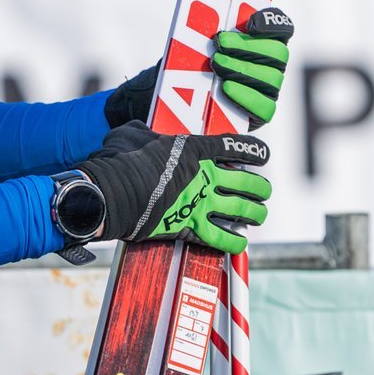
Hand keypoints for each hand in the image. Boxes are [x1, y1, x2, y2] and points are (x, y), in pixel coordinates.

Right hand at [78, 124, 272, 255]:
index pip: (235, 147)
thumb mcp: (132, 133)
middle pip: (247, 182)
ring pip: (242, 211)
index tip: (263, 155)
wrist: (110, 194)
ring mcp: (200, 204)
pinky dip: (234, 242)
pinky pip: (221, 238)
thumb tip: (142, 133)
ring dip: (255, 213)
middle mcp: (205, 177)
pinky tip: (241, 242)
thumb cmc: (118, 160)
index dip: (254, 150)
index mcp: (194, 149)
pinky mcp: (189, 228)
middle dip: (260, 187)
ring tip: (259, 215)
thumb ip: (146, 132)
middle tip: (263, 190)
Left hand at [99, 6, 292, 132]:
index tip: (250, 23)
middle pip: (278, 53)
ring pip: (272, 78)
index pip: (282, 28)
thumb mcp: (196, 42)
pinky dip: (246, 96)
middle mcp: (271, 66)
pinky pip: (265, 107)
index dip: (273, 23)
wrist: (178, 98)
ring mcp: (269, 90)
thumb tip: (201, 18)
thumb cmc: (191, 62)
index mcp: (262, 42)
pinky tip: (226, 88)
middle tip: (220, 44)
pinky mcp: (261, 114)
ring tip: (216, 63)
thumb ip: (206, 29)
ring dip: (243, 68)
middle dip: (248, 46)